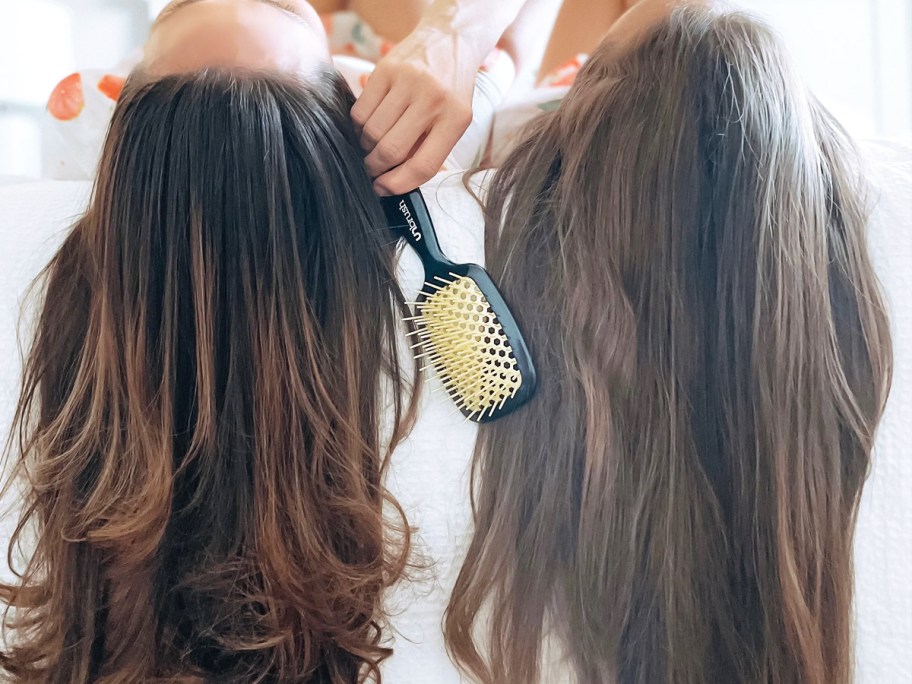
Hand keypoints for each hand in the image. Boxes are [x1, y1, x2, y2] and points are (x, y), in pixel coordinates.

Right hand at [351, 25, 480, 194]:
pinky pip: (360, 111)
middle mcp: (432, 99)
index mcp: (455, 118)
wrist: (449, 39)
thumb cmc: (451, 89)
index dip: (398, 184)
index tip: (383, 189)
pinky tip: (367, 126)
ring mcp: (407, 82)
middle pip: (392, 151)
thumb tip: (395, 180)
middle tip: (372, 170)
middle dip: (376, 168)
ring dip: (366, 147)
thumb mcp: (454, 120)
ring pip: (372, 132)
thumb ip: (431, 148)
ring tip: (371, 146)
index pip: (423, 165)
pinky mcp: (385, 69)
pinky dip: (359, 126)